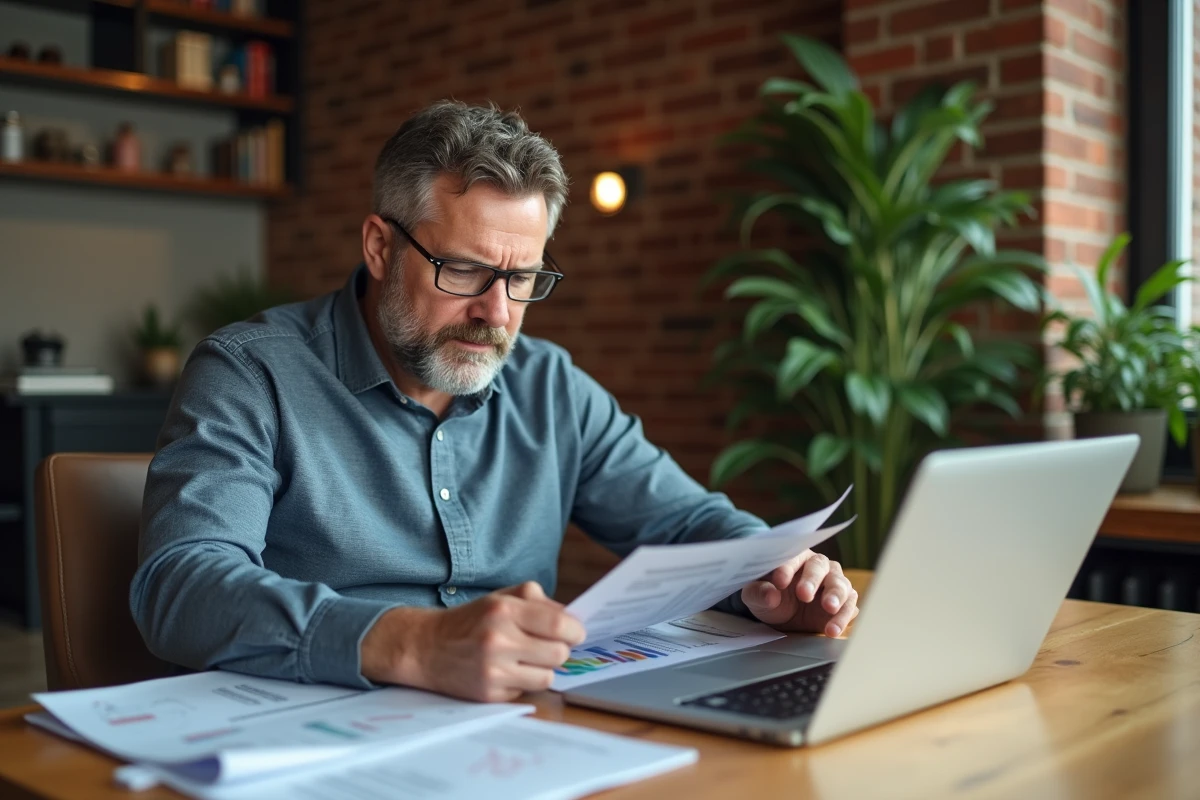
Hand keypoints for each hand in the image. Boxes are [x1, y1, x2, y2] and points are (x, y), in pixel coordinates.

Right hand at [361, 581, 585, 701]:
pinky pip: (526, 691)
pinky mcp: (488, 694)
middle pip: (559, 654)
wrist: (425, 647)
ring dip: (543, 669)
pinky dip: (523, 682)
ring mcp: (493, 670)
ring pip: (547, 677)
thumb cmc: (470, 620)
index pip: (559, 625)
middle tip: (548, 646)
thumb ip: (537, 601)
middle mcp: (498, 640)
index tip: (575, 632)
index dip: (575, 631)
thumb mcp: (500, 598)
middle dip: (560, 650)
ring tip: (526, 659)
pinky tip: (507, 671)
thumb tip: (571, 618)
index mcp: (504, 610)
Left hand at [740, 550, 858, 636]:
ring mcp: (834, 582)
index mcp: (795, 556)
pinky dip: (842, 617)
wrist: (783, 615)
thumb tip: (770, 595)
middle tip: (804, 595)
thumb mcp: (755, 595)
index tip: (779, 582)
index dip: (786, 568)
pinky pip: (848, 607)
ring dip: (836, 596)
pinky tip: (833, 629)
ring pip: (840, 584)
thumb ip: (759, 592)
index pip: (792, 557)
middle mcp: (818, 565)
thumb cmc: (769, 596)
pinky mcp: (844, 602)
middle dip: (812, 580)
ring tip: (829, 608)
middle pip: (819, 567)